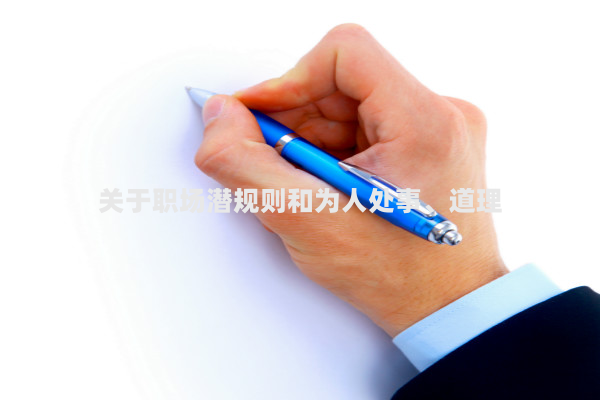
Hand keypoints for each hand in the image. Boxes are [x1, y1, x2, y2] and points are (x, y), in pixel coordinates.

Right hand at [194, 23, 506, 336]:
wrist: (448, 307)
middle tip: (274, 163)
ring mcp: (439, 127)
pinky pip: (365, 124)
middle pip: (343, 80)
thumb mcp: (307, 223)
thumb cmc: (398, 276)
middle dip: (296, 119)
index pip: (345, 53)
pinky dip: (332, 148)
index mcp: (424, 122)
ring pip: (350, 103)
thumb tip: (219, 116)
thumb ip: (246, 165)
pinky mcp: (429, 142)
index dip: (289, 78)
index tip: (257, 115)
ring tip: (308, 186)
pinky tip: (327, 185)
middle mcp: (441, 114)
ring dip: (312, 138)